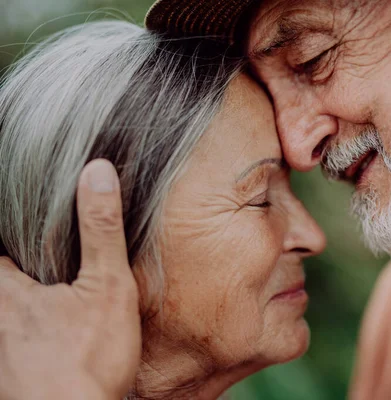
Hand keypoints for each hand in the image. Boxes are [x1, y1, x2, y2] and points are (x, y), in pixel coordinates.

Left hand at [0, 160, 140, 399]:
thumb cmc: (88, 362)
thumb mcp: (107, 286)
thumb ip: (101, 229)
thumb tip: (98, 171)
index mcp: (5, 289)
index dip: (8, 224)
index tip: (22, 211)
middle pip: (0, 273)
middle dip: (17, 259)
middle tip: (40, 246)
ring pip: (5, 307)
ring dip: (21, 291)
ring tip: (46, 282)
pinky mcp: (9, 370)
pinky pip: (11, 334)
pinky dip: (23, 321)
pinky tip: (49, 322)